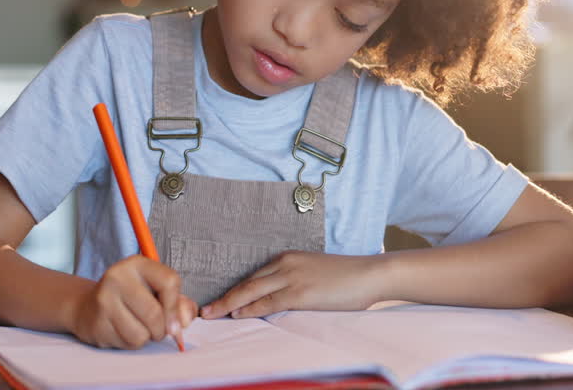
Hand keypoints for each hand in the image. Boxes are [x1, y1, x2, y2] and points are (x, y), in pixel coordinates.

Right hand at [66, 255, 197, 348]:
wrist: (88, 307)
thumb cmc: (131, 298)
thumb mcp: (155, 291)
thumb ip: (178, 303)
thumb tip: (184, 320)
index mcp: (137, 264)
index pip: (169, 282)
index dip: (176, 305)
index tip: (175, 318)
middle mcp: (118, 277)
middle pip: (155, 313)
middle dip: (162, 329)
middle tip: (158, 329)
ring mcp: (104, 300)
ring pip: (142, 333)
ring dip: (147, 337)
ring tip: (139, 327)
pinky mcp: (97, 323)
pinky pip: (128, 342)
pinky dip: (133, 343)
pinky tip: (124, 331)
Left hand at [201, 251, 388, 319]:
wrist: (370, 273)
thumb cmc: (346, 278)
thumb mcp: (313, 275)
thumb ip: (294, 284)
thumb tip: (278, 300)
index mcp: (287, 258)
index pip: (253, 277)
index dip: (234, 291)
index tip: (218, 301)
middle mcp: (285, 264)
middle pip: (246, 283)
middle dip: (223, 298)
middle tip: (203, 309)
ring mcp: (292, 277)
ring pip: (252, 292)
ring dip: (229, 304)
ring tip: (211, 314)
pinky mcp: (301, 292)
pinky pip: (269, 301)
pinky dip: (250, 308)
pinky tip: (237, 314)